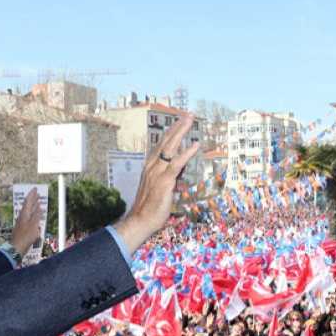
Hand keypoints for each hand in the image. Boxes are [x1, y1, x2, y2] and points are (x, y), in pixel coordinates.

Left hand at [11, 188, 43, 255]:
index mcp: (24, 214)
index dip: (32, 195)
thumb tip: (39, 207)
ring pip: (29, 211)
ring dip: (34, 206)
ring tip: (38, 202)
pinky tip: (36, 216)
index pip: (28, 202)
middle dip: (33, 199)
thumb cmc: (25, 237)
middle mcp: (22, 217)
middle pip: (28, 206)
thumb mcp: (33, 225)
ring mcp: (22, 222)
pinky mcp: (23, 228)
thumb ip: (37, 216)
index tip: (35, 189)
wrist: (16, 248)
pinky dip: (34, 214)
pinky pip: (29, 217)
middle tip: (37, 193)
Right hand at [113, 115, 199, 251]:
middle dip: (177, 126)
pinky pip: (177, 163)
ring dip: (181, 131)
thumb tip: (178, 171)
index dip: (170, 133)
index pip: (161, 145)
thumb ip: (168, 178)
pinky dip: (187, 152)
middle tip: (188, 114)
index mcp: (150, 167)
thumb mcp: (160, 188)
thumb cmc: (150, 208)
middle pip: (166, 141)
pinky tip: (195, 144)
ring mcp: (157, 172)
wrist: (140, 220)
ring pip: (170, 147)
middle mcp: (152, 166)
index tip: (179, 122)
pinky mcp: (164, 181)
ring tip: (190, 119)